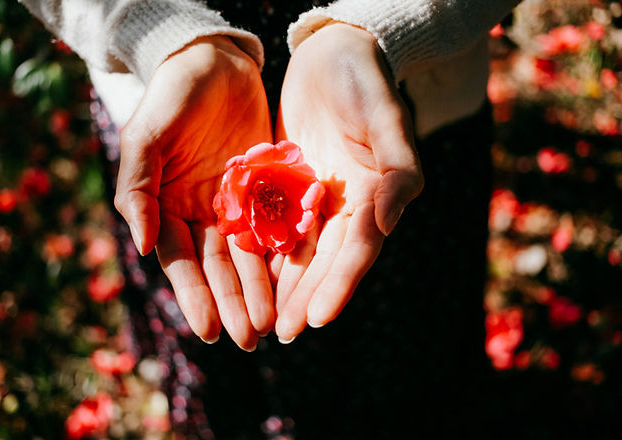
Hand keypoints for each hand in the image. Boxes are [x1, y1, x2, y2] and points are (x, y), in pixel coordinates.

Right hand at [114, 36, 273, 350]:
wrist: (213, 63)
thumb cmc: (170, 96)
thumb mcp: (145, 137)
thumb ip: (138, 190)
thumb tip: (143, 247)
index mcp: (168, 208)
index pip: (181, 261)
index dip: (194, 296)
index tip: (208, 332)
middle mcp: (202, 214)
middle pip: (219, 267)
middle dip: (233, 303)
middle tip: (250, 338)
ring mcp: (237, 203)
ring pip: (250, 254)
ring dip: (260, 288)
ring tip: (272, 322)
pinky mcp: (267, 187)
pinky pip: (277, 225)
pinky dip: (283, 253)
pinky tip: (294, 281)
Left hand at [273, 23, 423, 341]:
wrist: (333, 54)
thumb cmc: (365, 80)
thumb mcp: (386, 117)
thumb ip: (397, 171)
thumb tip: (386, 225)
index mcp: (375, 195)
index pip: (358, 249)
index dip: (339, 284)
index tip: (318, 318)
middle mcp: (347, 205)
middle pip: (326, 260)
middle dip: (305, 297)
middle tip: (283, 334)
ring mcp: (317, 198)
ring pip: (299, 250)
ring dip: (284, 287)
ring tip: (264, 321)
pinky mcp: (290, 186)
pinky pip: (275, 224)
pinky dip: (264, 252)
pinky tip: (246, 277)